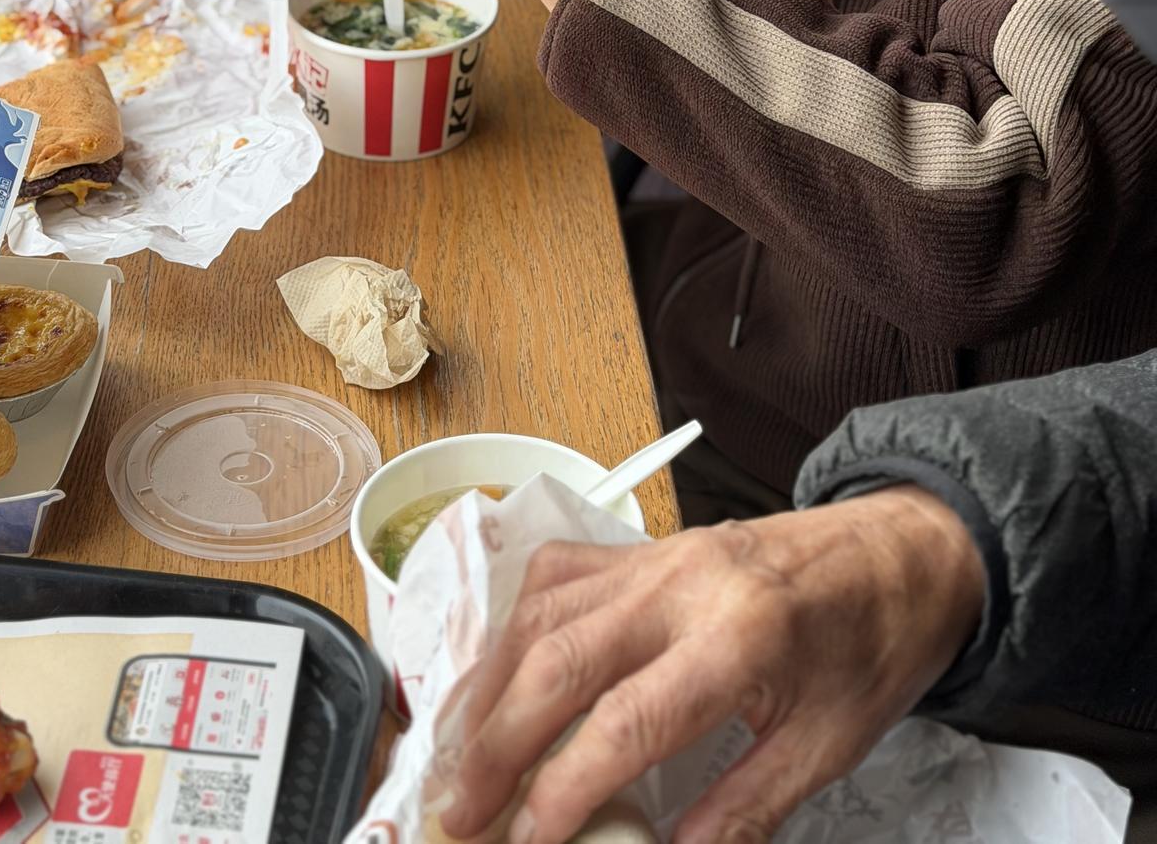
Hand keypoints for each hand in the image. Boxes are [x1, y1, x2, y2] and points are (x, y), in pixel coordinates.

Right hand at [442, 488, 984, 843]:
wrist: (903, 552)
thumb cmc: (873, 645)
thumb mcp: (827, 749)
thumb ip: (743, 810)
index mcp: (739, 638)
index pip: (623, 725)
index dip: (560, 794)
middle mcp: (682, 586)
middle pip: (556, 662)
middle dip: (495, 746)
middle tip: (457, 813)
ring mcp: (657, 557)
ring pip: (540, 613)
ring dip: (487, 686)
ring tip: (457, 755)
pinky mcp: (646, 546)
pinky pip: (559, 575)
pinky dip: (513, 625)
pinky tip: (497, 671)